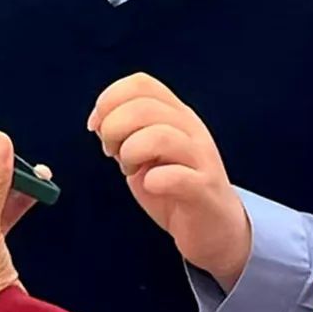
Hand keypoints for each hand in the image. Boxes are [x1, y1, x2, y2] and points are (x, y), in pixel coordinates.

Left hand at [89, 73, 251, 291]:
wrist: (216, 227)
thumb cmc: (175, 188)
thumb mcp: (146, 153)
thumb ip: (126, 134)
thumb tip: (98, 121)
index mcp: (175, 113)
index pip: (141, 84)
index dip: (109, 99)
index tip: (96, 126)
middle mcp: (190, 128)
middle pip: (144, 106)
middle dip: (114, 128)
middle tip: (111, 152)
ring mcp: (200, 158)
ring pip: (162, 136)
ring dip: (132, 152)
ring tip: (128, 170)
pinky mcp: (204, 190)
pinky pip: (179, 176)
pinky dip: (155, 179)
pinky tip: (149, 185)